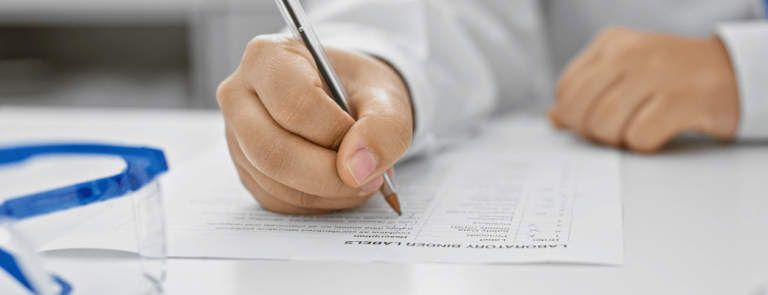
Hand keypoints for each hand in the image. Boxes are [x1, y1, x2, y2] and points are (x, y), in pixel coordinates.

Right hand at [217, 34, 412, 213]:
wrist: (348, 101)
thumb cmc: (361, 90)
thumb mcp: (386, 96)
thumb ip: (384, 127)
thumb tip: (357, 170)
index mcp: (267, 57)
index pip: (294, 105)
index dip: (335, 133)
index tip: (364, 140)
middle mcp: (239, 95)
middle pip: (273, 152)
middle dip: (329, 176)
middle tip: (370, 179)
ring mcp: (237, 137)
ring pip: (276, 183)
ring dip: (329, 192)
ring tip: (363, 178)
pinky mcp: (247, 170)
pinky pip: (278, 200)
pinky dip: (319, 202)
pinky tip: (342, 185)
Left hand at [548, 27, 739, 152]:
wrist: (732, 73)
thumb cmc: (672, 76)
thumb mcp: (625, 71)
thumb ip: (587, 91)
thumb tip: (554, 118)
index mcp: (612, 43)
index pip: (566, 89)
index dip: (573, 115)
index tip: (592, 119)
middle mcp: (630, 53)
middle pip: (580, 111)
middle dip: (592, 131)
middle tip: (615, 130)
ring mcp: (655, 75)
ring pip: (604, 126)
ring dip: (619, 139)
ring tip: (640, 127)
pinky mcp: (679, 100)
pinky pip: (638, 138)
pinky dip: (645, 145)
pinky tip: (660, 131)